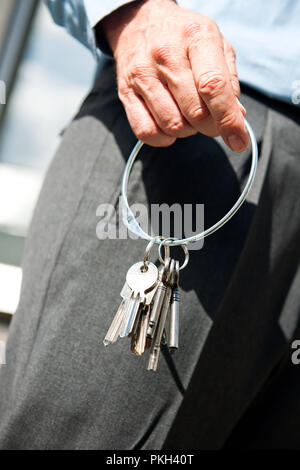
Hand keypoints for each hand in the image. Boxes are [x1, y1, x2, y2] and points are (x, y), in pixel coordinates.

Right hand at [101, 0, 248, 150]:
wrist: (139, 22)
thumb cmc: (183, 38)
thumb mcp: (216, 43)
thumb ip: (229, 80)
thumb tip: (236, 117)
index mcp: (196, 37)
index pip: (214, 86)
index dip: (228, 119)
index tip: (238, 141)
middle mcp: (166, 55)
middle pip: (195, 112)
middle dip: (210, 127)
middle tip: (211, 120)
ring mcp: (143, 75)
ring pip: (172, 125)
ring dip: (187, 131)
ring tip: (188, 114)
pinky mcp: (125, 93)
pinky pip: (146, 132)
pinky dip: (162, 138)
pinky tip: (169, 125)